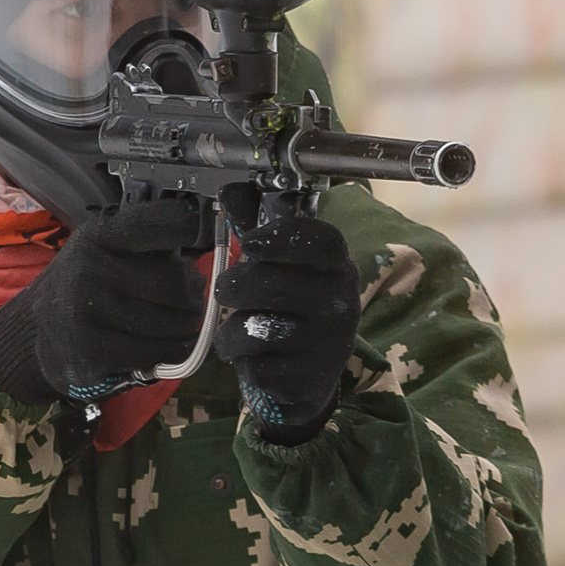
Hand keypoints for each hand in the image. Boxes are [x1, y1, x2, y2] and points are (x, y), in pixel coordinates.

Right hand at [0, 199, 207, 404]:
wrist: (40, 333)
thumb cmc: (87, 288)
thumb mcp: (106, 251)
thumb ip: (149, 243)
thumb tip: (206, 231)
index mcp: (97, 238)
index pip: (153, 225)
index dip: (187, 226)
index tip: (205, 228)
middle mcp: (88, 270)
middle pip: (177, 283)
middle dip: (194, 295)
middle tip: (192, 299)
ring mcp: (86, 312)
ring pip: (173, 322)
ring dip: (186, 327)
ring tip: (177, 323)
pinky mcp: (92, 352)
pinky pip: (159, 352)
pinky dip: (171, 351)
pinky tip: (165, 344)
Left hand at [215, 210, 360, 443]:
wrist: (310, 377)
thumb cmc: (292, 309)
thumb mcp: (282, 267)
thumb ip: (256, 228)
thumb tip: (232, 187)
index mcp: (337, 267)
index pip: (320, 241)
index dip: (279, 237)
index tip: (249, 242)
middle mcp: (340, 302)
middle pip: (272, 283)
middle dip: (233, 285)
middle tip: (224, 290)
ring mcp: (326, 343)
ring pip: (256, 327)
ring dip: (231, 328)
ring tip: (236, 328)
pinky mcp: (306, 377)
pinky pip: (254, 362)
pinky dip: (240, 359)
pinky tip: (250, 356)